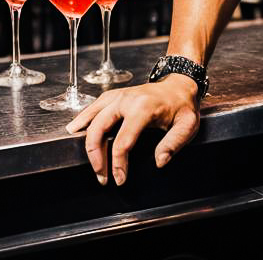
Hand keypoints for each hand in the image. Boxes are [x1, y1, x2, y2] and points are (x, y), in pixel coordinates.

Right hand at [65, 74, 201, 185]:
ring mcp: (119, 96)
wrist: (180, 83)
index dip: (118, 164)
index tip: (120, 179)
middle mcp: (127, 100)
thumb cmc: (182, 105)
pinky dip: (82, 119)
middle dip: (97, 157)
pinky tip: (75, 129)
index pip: (123, 141)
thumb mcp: (187, 124)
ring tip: (89, 162)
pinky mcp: (115, 96)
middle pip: (100, 129)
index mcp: (144, 107)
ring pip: (93, 118)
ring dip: (87, 142)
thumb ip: (175, 143)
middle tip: (102, 176)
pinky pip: (94, 107)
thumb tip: (159, 161)